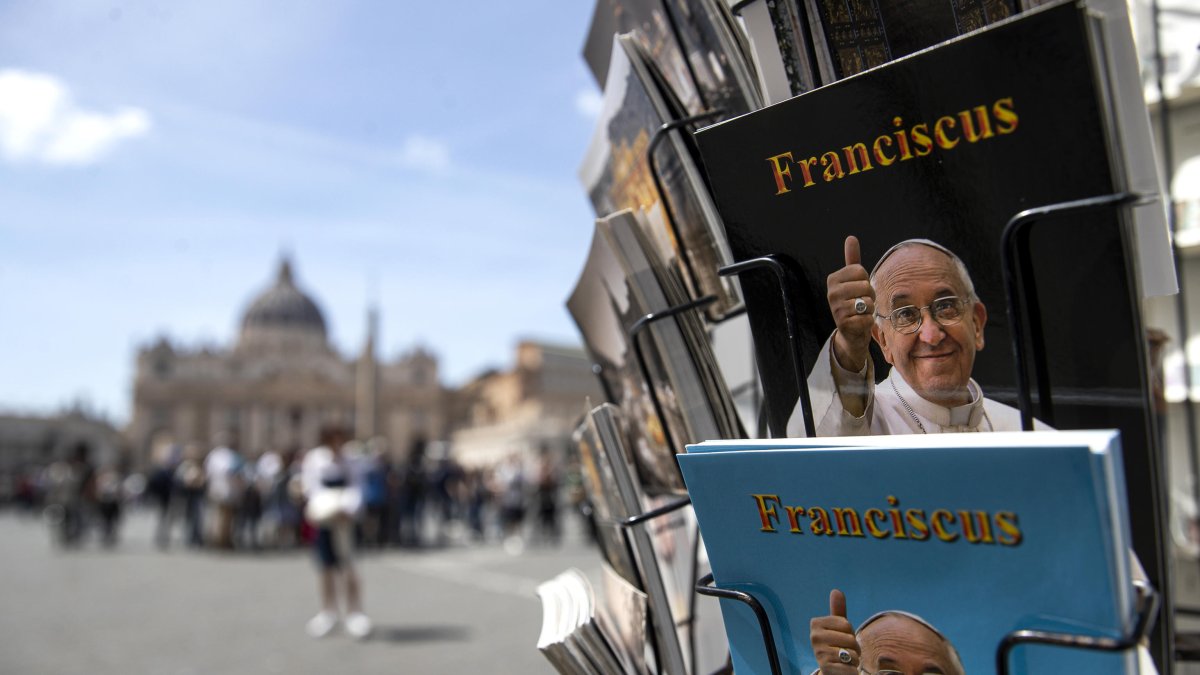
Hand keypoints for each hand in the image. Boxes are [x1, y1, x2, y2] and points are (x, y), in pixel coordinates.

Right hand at [810, 589, 859, 673]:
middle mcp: (814, 637)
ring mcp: (819, 653)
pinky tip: (843, 670)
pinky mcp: (826, 668)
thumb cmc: (837, 646)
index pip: (846, 624)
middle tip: (845, 652)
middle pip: (850, 638)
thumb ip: (837, 610)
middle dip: (854, 647)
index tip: (842, 638)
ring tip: (844, 662)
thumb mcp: (838, 628)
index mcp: (815, 624)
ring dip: (854, 660)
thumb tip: (836, 590)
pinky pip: (850, 667)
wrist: (831, 670)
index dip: (850, 632)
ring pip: (852, 653)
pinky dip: (852, 670)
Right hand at [827, 236, 874, 371]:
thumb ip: (852, 259)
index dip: (866, 280)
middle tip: (861, 303)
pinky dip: (868, 321)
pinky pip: (867, 317)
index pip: (860, 270)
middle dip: (869, 295)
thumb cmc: (853, 302)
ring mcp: (836, 309)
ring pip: (868, 302)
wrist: (850, 332)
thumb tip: (851, 237)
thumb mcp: (852, 280)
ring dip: (870, 309)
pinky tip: (859, 323)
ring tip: (861, 313)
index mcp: (832, 279)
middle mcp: (831, 293)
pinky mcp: (844, 324)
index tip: (859, 289)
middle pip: (865, 285)